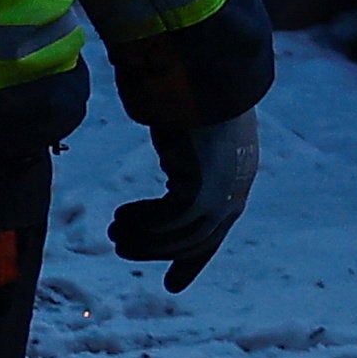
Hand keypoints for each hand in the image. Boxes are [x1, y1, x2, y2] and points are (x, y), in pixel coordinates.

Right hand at [108, 101, 260, 291]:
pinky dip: (144, 225)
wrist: (208, 72)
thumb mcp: (199, 131)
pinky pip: (170, 221)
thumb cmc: (199, 93)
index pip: (218, 228)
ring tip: (116, 233)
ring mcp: (222, 189)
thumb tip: (176, 164)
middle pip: (197, 237)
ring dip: (146, 239)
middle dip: (160, 250)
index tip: (173, 285)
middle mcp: (235, 185)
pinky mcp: (202, 188)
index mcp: (239, 173)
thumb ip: (194, 156)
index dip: (195, 258)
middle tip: (122, 245)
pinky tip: (122, 218)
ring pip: (182, 235)